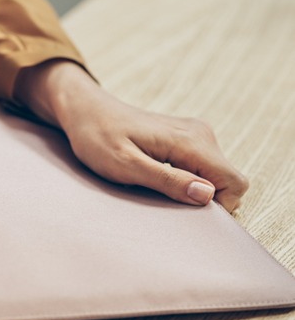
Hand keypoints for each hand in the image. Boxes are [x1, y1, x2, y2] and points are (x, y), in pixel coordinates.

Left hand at [15, 60, 248, 211]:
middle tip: (161, 200)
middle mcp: (200, 134)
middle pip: (228, 181)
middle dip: (203, 199)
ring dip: (192, 190)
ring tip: (153, 185)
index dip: (217, 206)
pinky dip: (185, 180)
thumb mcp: (125, 165)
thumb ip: (167, 180)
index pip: (234, 182)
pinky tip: (154, 176)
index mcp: (190, 141)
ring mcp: (194, 134)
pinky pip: (201, 168)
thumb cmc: (97, 137)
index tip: (182, 209)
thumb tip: (207, 195)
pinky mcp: (185, 138)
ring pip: (215, 175)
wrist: (84, 110)